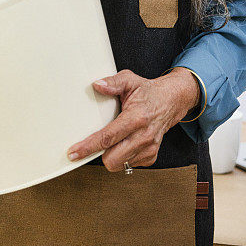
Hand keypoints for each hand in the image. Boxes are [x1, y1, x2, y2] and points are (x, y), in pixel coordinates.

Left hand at [66, 68, 200, 171]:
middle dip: (99, 154)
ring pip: (120, 164)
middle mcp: (144, 136)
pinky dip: (122, 156)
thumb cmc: (147, 91)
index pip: (108, 137)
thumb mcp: (129, 80)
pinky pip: (129, 164)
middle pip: (112, 159)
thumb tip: (96, 85)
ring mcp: (149, 148)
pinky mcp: (151, 156)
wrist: (171, 101)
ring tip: (112, 139)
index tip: (73, 153)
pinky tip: (124, 142)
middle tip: (92, 143)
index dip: (88, 147)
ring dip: (111, 155)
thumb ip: (113, 82)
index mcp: (136, 118)